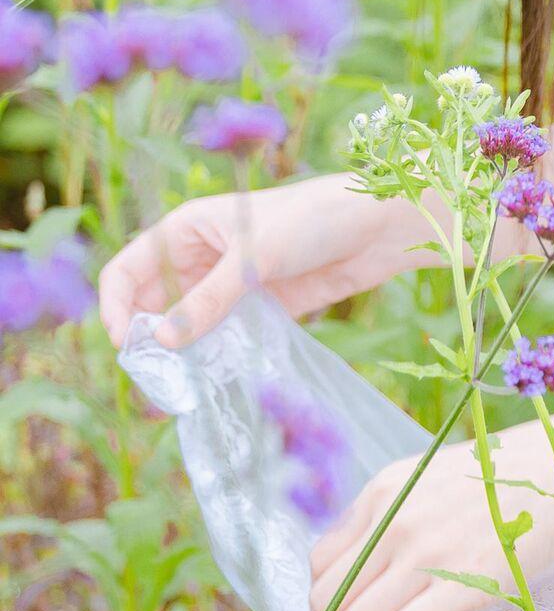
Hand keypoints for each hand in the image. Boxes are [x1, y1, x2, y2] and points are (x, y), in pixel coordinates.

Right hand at [98, 170, 438, 361]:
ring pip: (191, 325)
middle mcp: (202, 257)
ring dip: (184, 354)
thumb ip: (209, 299)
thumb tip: (161, 340)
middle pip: (155, 303)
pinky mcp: (264, 307)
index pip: (128, 269)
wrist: (379, 226)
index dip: (116, 306)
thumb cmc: (312, 219)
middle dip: (148, 339)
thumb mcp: (254, 257)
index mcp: (187, 230)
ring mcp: (232, 285)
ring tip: (181, 390)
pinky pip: (228, 337)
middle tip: (154, 381)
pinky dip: (219, 357)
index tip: (125, 345)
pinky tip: (217, 381)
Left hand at [306, 436, 553, 610]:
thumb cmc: (508, 474)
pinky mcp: (462, 585)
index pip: (323, 559)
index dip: (320, 599)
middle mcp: (395, 521)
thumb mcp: (433, 478)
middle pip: (329, 595)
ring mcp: (427, 554)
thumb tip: (368, 560)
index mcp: (385, 491)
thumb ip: (396, 513)